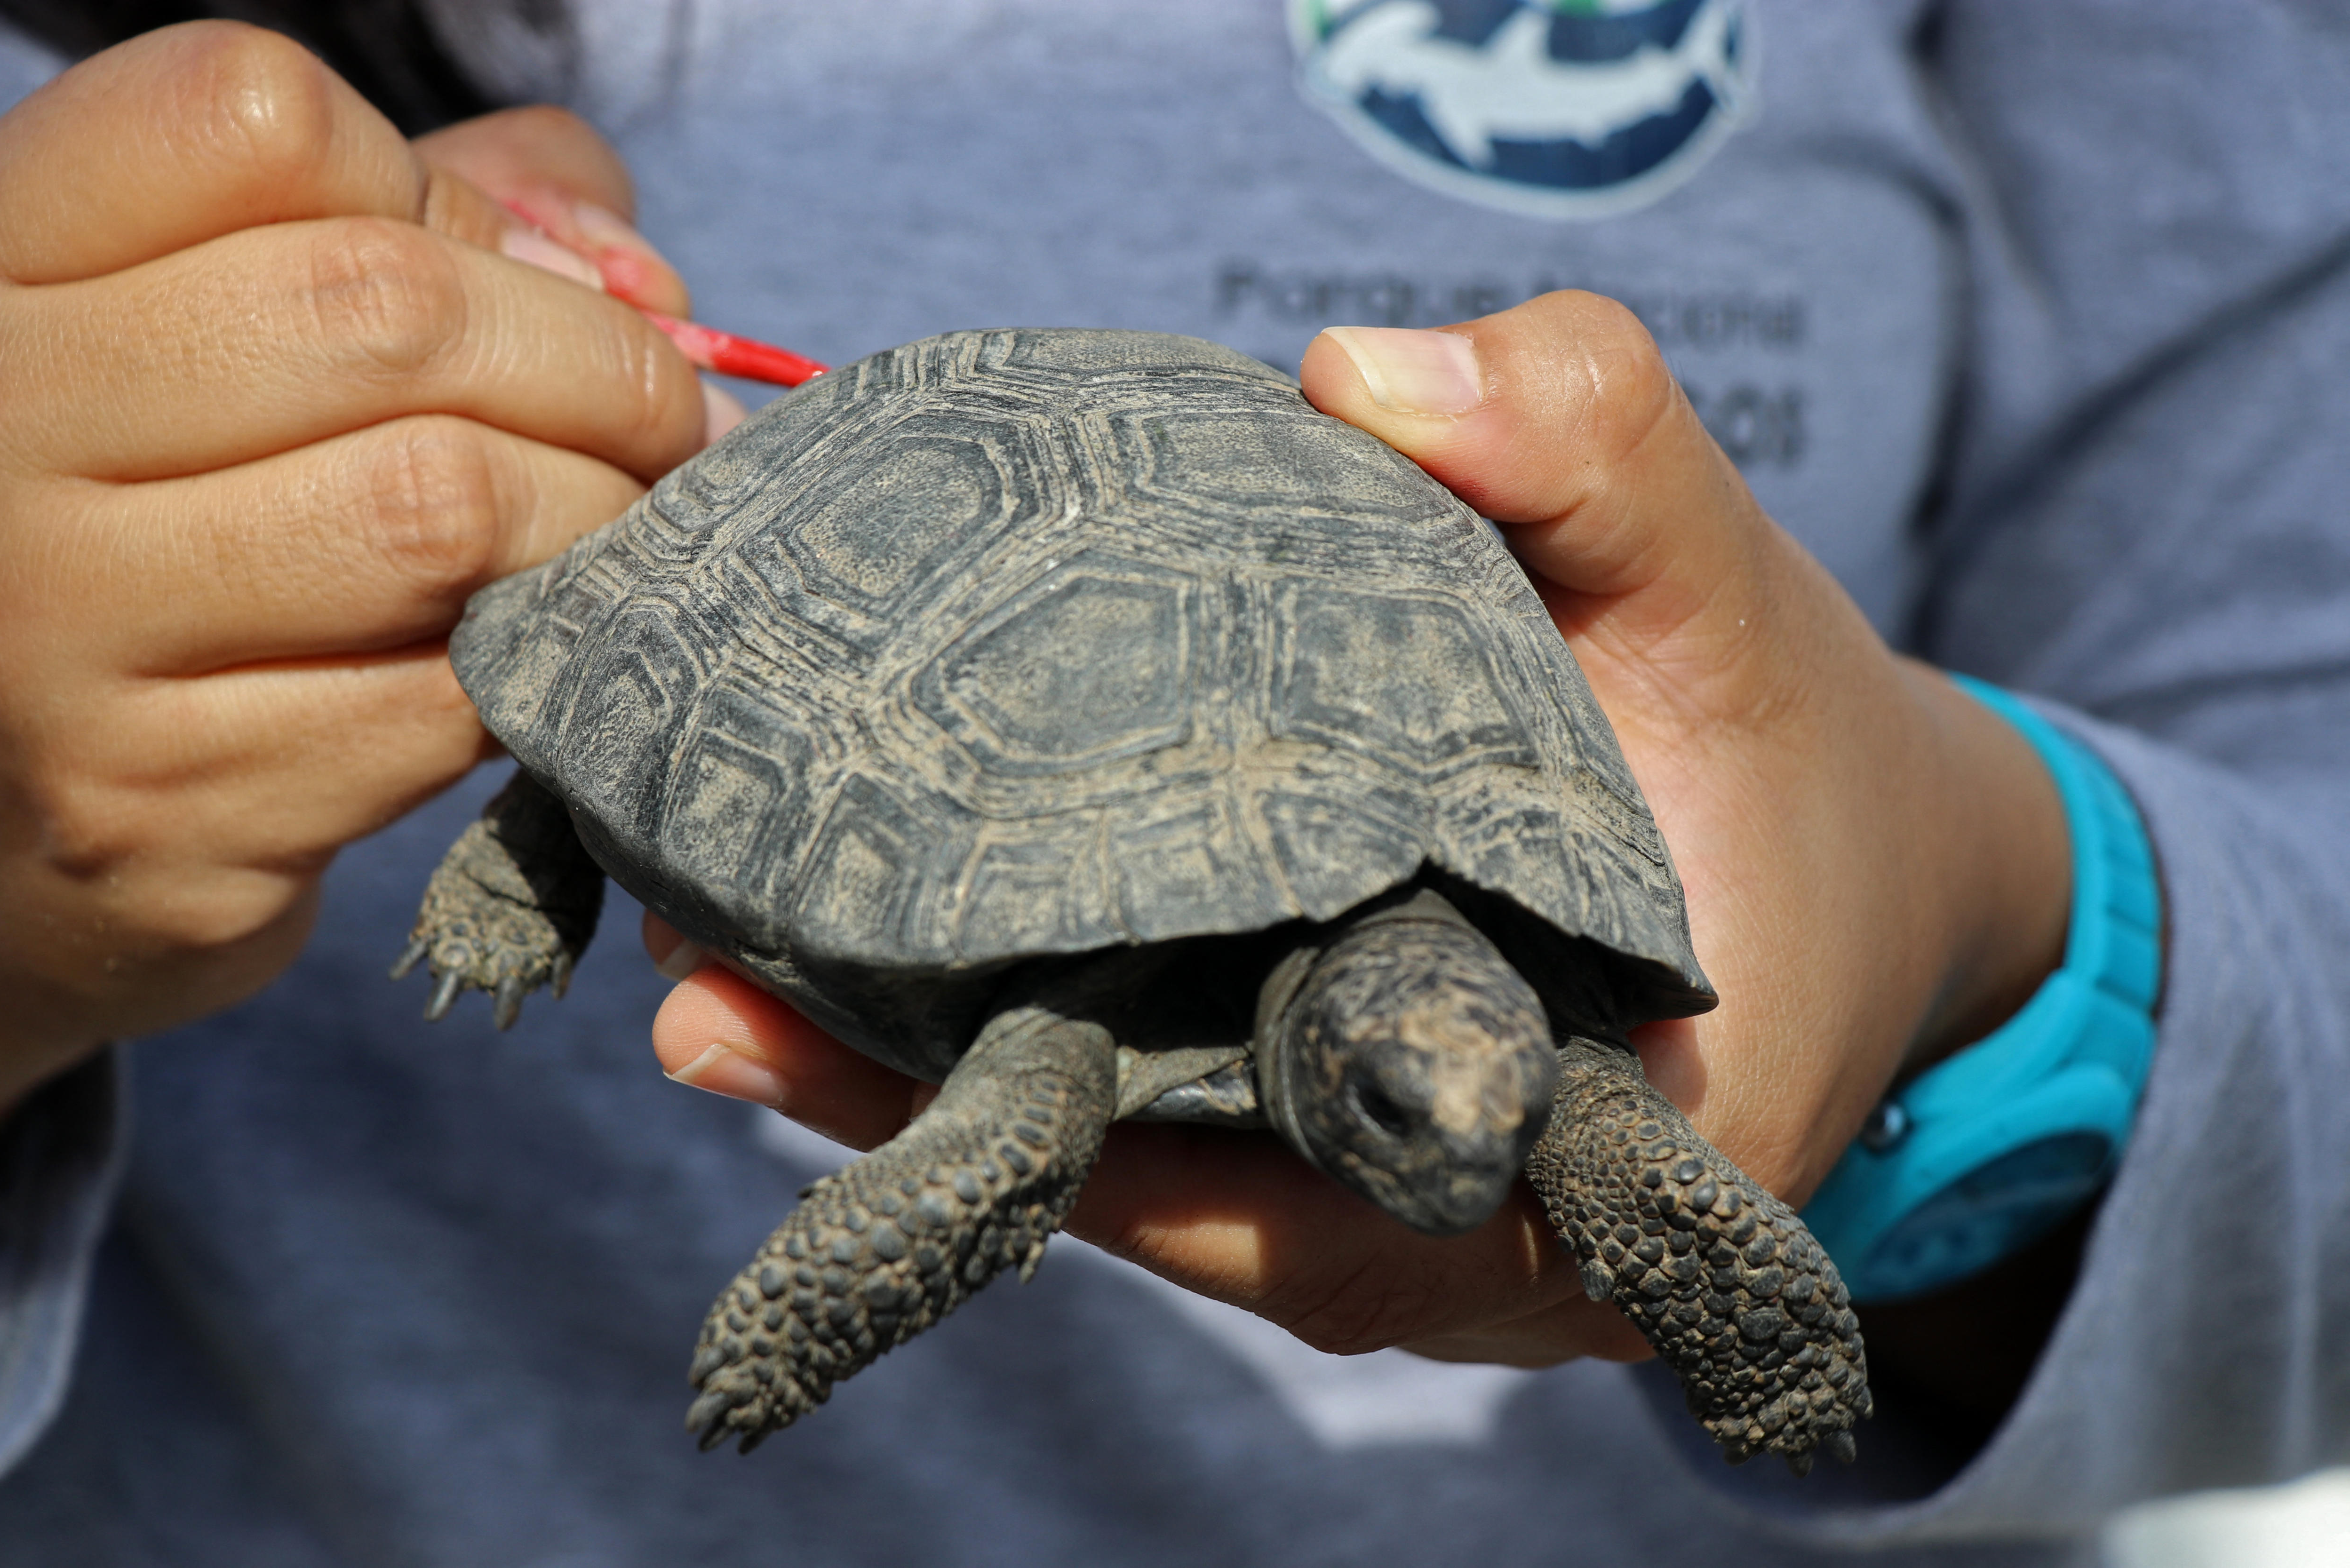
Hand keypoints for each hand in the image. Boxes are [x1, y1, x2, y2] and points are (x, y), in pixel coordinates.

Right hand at [0, 22, 712, 1118]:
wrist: (23, 808)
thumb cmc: (188, 514)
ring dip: (599, 522)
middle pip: (385, 311)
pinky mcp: (161, 810)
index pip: (252, 119)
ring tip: (628, 532)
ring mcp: (59, 636)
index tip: (498, 268)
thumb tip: (628, 275)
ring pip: (441, 510)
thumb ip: (449, 217)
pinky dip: (543, 671)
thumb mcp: (262, 315)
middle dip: (600, 366)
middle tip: (675, 421)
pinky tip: (540, 657)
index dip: (431, 185)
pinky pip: (445, 703)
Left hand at [645, 292, 2070, 1368]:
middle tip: (710, 998)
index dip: (1103, 1156)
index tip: (890, 1060)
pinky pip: (1162, 1107)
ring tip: (719, 968)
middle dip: (948, 1116)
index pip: (1310, 1211)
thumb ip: (1595, 458)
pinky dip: (1023, 1035)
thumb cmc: (1786, 746)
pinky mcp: (1337, 1120)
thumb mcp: (1724, 585)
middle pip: (1176, 1196)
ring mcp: (1392, 1191)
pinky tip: (859, 935)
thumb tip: (1368, 375)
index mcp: (1591, 1167)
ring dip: (943, 1081)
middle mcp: (1464, 1223)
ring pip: (1146, 1164)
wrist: (1845, 853)